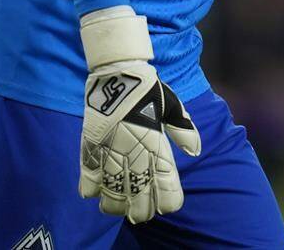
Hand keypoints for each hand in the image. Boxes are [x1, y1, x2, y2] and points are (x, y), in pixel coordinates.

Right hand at [79, 7, 200, 222]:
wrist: (118, 68)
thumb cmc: (148, 87)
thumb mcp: (172, 104)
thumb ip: (183, 129)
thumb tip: (195, 150)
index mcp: (155, 139)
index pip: (164, 178)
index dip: (167, 197)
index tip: (167, 207)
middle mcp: (133, 146)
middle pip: (138, 188)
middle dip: (141, 207)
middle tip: (141, 215)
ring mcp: (111, 144)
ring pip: (112, 184)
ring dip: (114, 202)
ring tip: (118, 210)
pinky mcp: (92, 139)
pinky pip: (88, 168)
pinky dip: (88, 184)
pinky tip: (91, 195)